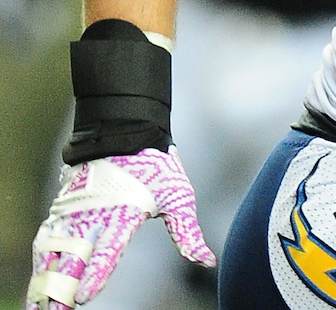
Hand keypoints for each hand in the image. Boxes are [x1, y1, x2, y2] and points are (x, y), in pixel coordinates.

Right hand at [26, 147, 214, 309]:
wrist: (128, 131)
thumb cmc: (157, 167)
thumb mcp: (178, 197)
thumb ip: (187, 233)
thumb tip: (207, 260)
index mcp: (124, 214)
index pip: (107, 250)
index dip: (96, 274)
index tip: (85, 297)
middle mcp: (96, 213)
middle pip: (74, 257)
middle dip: (63, 287)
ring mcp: (77, 208)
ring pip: (55, 249)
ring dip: (47, 278)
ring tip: (43, 304)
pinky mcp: (64, 204)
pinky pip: (47, 235)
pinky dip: (41, 258)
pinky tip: (39, 276)